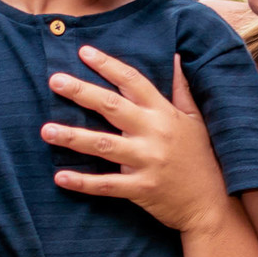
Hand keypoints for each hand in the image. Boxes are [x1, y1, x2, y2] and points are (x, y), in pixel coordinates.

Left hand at [44, 46, 227, 232]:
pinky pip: (107, 185)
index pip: (133, 81)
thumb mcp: (195, 120)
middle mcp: (154, 134)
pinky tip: (60, 177)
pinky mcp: (141, 189)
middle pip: (112, 107)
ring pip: (104, 145)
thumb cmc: (201, 158)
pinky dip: (83, 183)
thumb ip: (181, 89)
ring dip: (74, 137)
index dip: (107, 65)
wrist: (211, 204)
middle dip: (82, 92)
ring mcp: (147, 162)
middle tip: (55, 81)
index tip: (84, 52)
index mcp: (164, 113)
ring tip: (46, 130)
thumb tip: (175, 57)